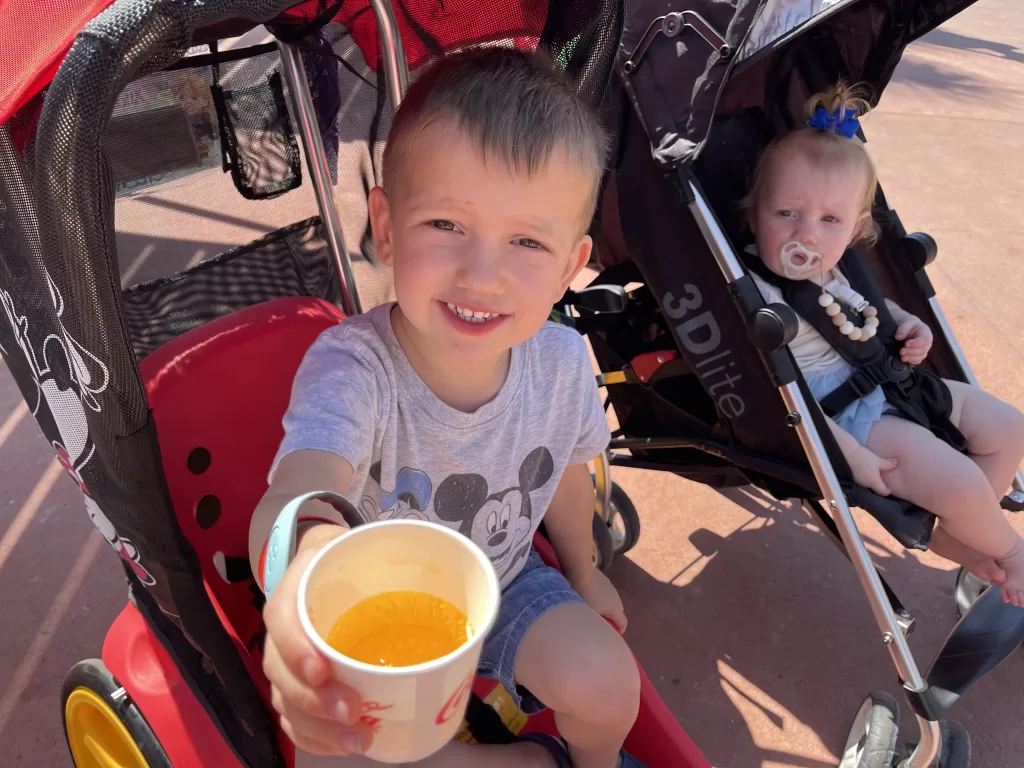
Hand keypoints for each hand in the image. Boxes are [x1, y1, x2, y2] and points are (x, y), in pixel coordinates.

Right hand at [262, 529, 372, 755]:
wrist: (325, 564)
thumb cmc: (349, 558)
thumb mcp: (361, 543)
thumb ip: (388, 551)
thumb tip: (439, 554)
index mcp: (296, 590)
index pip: (282, 620)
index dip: (296, 649)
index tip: (321, 671)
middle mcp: (283, 630)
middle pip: (281, 672)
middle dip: (314, 701)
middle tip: (352, 714)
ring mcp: (286, 661)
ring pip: (286, 701)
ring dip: (318, 727)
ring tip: (357, 739)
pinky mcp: (296, 685)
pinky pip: (293, 719)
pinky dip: (315, 738)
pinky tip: (342, 745)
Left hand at [572, 567, 627, 632]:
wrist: (580, 573)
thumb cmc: (584, 596)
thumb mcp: (589, 613)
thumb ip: (596, 622)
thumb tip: (598, 626)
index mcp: (615, 609)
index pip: (623, 623)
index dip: (619, 630)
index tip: (610, 634)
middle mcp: (617, 598)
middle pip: (618, 612)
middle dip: (612, 618)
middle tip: (600, 622)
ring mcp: (612, 588)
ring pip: (612, 601)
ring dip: (607, 606)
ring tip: (594, 609)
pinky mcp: (605, 580)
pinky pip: (606, 592)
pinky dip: (602, 597)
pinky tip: (591, 596)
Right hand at [847, 445, 898, 495]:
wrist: (844, 452)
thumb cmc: (863, 458)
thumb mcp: (877, 460)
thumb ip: (887, 464)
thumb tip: (896, 463)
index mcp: (873, 483)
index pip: (883, 492)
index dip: (889, 490)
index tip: (893, 487)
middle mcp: (865, 485)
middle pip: (875, 488)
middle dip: (881, 485)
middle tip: (886, 479)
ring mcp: (857, 481)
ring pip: (868, 483)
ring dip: (872, 480)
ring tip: (877, 473)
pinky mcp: (851, 476)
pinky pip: (861, 478)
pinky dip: (865, 476)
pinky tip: (866, 469)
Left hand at [895, 316, 932, 364]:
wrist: (909, 329)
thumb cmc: (910, 325)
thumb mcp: (907, 323)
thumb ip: (903, 329)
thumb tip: (898, 337)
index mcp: (926, 333)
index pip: (924, 339)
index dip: (916, 343)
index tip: (906, 344)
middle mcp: (927, 343)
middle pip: (922, 350)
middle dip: (911, 352)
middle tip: (901, 351)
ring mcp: (924, 350)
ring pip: (920, 356)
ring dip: (910, 358)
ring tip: (902, 357)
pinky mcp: (919, 356)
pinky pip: (918, 361)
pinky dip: (911, 361)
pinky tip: (905, 359)